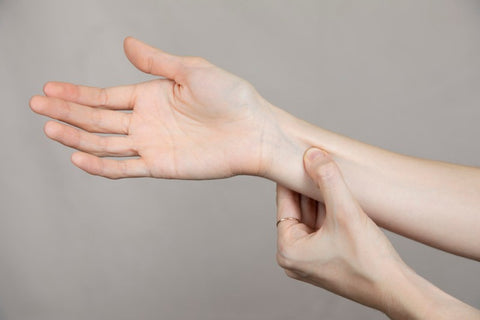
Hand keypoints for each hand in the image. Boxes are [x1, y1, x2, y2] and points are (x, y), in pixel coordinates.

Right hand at [30, 37, 274, 178]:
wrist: (254, 131)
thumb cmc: (231, 97)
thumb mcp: (192, 70)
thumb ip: (156, 61)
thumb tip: (126, 42)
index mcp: (151, 96)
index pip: (104, 96)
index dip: (75, 94)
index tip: (48, 89)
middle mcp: (146, 121)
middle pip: (97, 118)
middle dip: (66, 112)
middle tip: (36, 106)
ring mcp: (151, 145)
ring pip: (104, 142)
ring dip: (76, 137)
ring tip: (50, 129)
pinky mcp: (160, 166)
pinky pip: (124, 168)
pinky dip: (101, 165)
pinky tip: (79, 157)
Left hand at [275, 147, 408, 314]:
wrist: (396, 289)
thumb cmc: (369, 259)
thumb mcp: (345, 211)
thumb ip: (328, 179)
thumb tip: (312, 154)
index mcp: (288, 249)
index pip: (284, 202)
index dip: (291, 176)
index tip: (295, 155)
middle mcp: (294, 257)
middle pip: (298, 209)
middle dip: (308, 186)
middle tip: (313, 158)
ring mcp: (310, 260)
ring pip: (312, 217)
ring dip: (321, 197)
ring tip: (328, 171)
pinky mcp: (325, 260)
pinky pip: (322, 228)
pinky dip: (329, 211)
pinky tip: (338, 193)